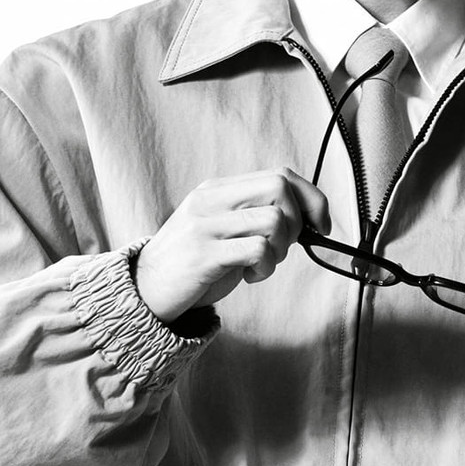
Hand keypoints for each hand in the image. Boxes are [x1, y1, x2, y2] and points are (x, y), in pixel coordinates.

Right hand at [133, 168, 331, 324]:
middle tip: (283, 248)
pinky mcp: (203, 254)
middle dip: (297, 221)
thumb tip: (308, 222)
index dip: (311, 198)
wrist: (145, 291)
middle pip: (279, 187)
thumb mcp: (223, 231)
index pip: (279, 174)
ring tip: (261, 266)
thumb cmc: (193, 265)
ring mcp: (205, 225)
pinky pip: (258, 250)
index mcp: (217, 190)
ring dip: (280, 250)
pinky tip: (250, 276)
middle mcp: (210, 200)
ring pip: (274, 220)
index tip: (320, 225)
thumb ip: (255, 219)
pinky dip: (266, 267)